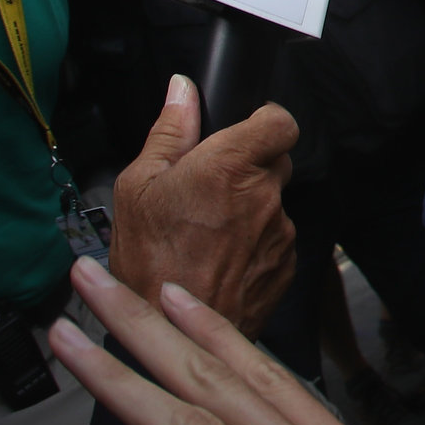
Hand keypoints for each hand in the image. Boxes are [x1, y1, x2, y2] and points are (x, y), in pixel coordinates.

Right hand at [107, 73, 298, 330]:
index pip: (280, 121)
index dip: (266, 122)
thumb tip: (182, 90)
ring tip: (208, 234)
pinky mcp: (285, 264)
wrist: (172, 335)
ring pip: (274, 203)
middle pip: (275, 162)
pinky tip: (220, 258)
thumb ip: (170, 131)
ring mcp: (280, 231)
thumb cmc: (148, 261)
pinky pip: (275, 239)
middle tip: (210, 191)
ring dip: (251, 210)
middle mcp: (265, 194)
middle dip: (249, 169)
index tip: (246, 130)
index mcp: (230, 165)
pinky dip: (255, 243)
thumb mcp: (138, 186)